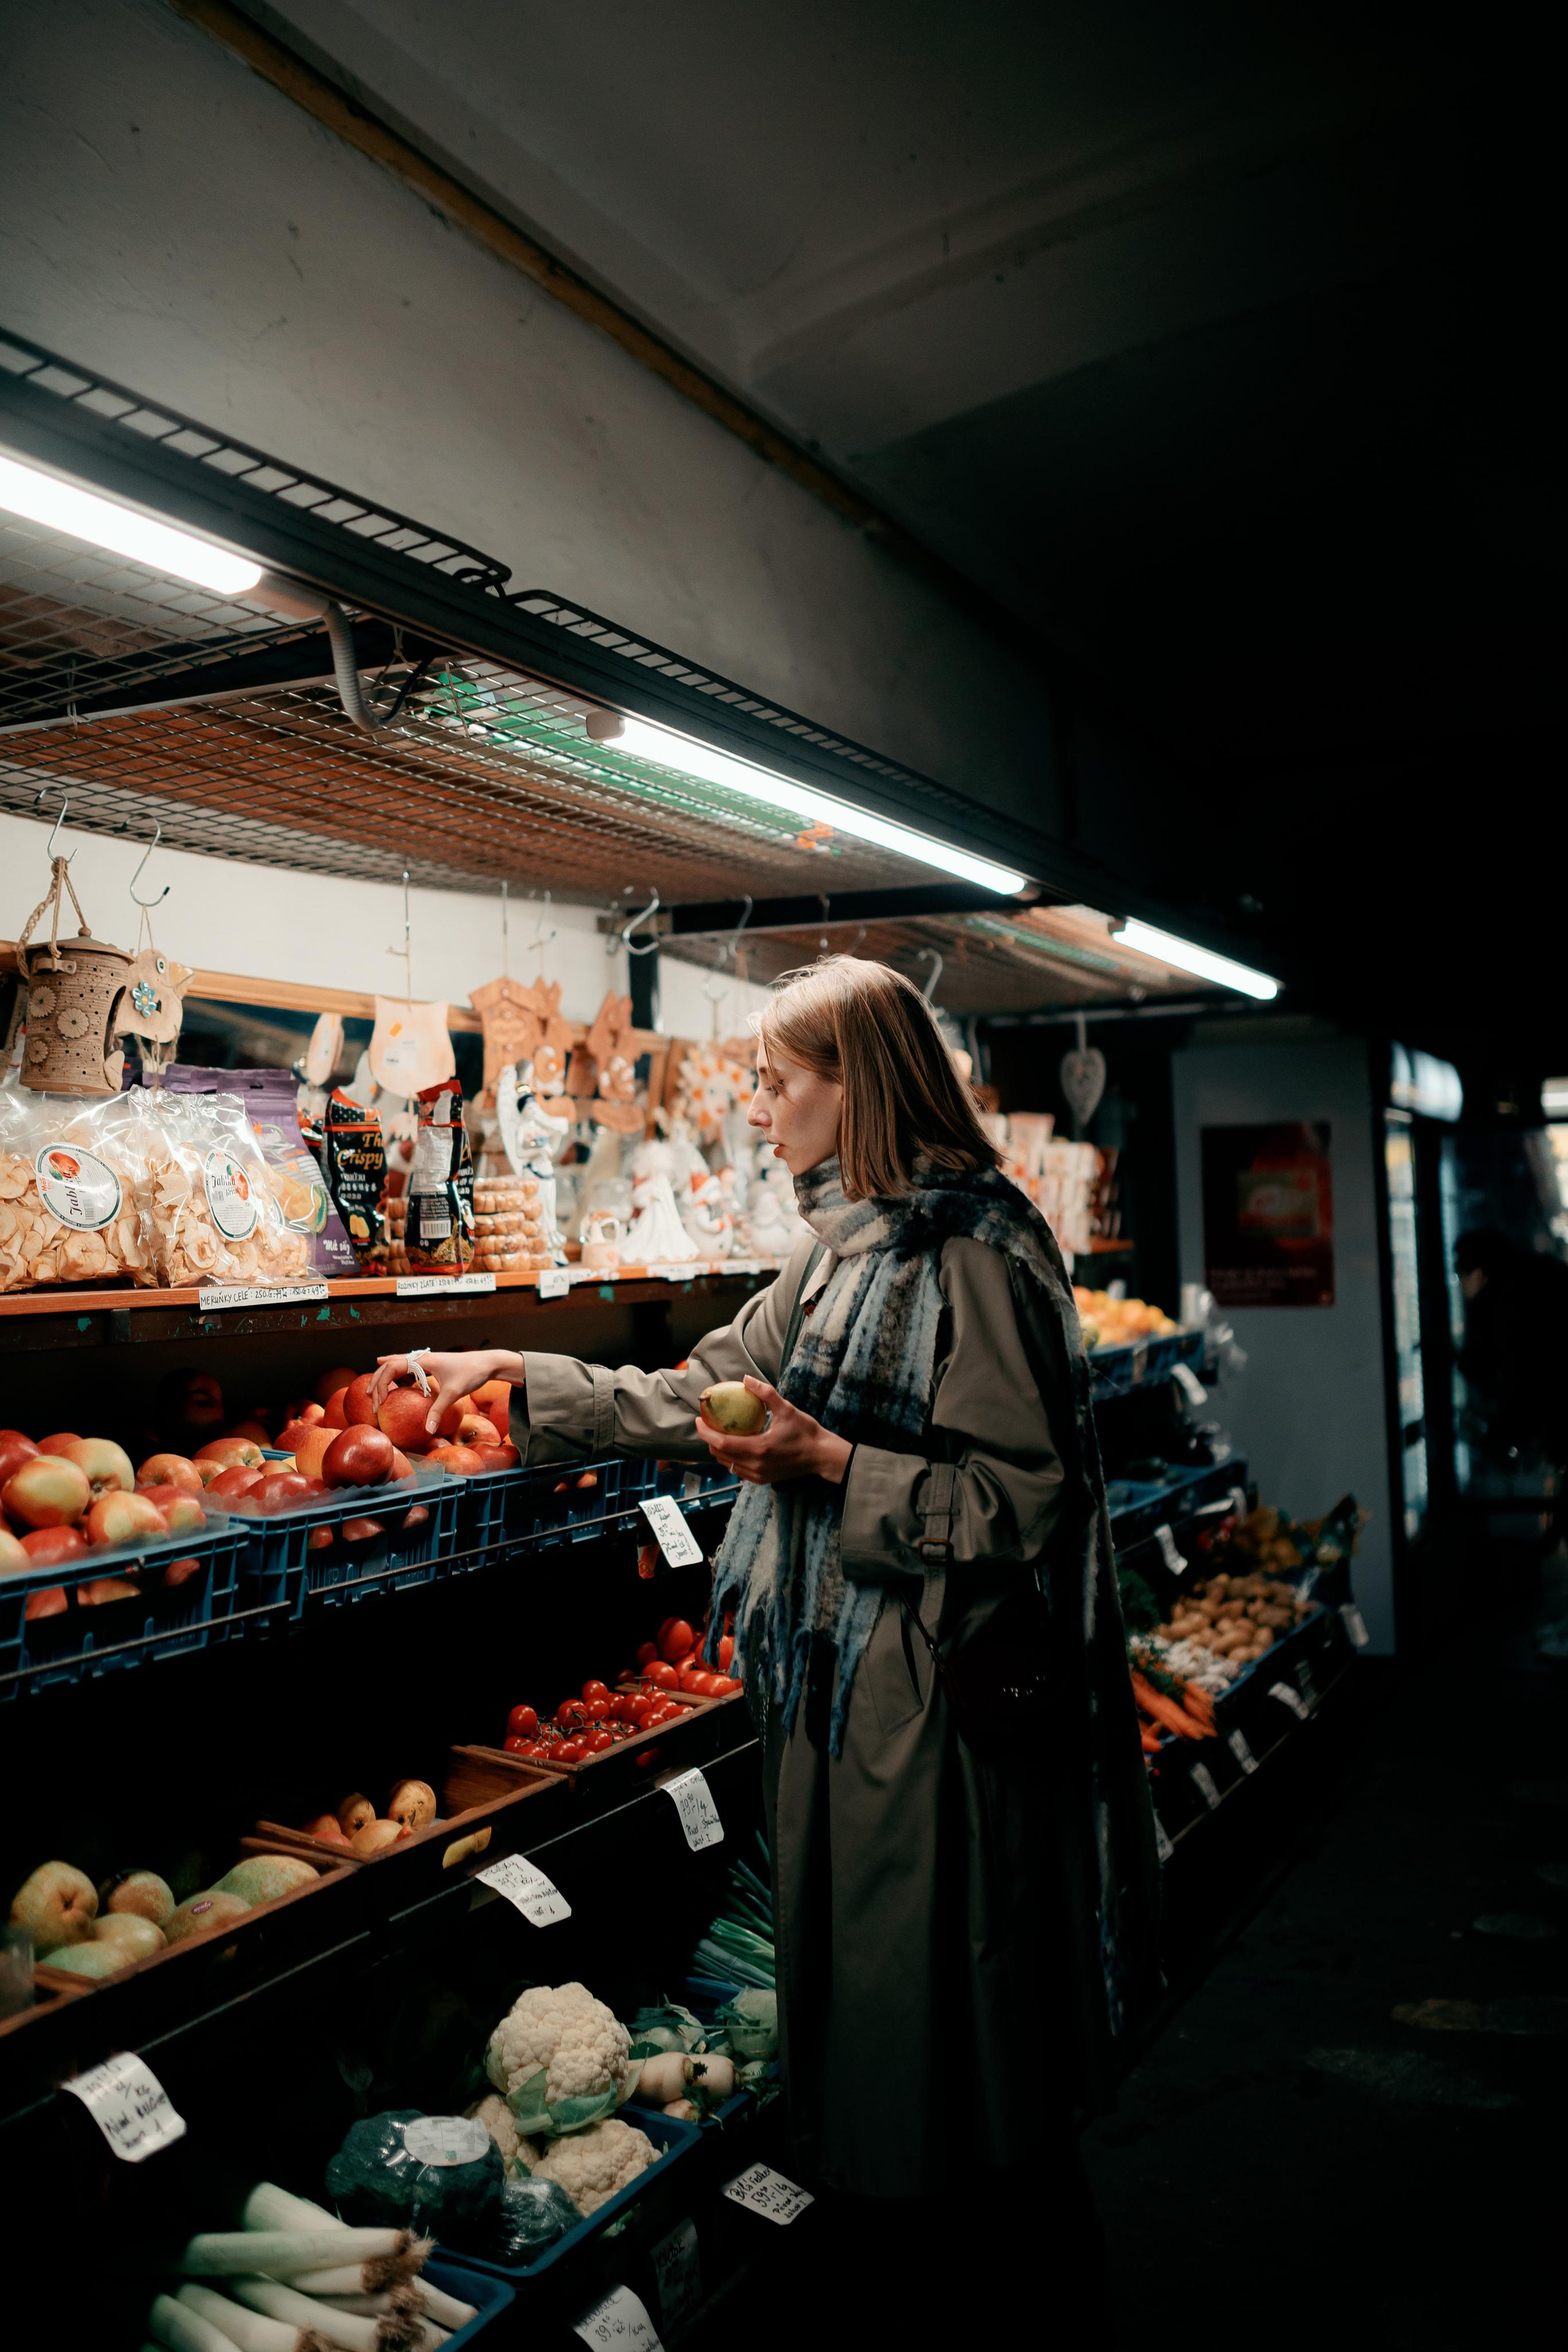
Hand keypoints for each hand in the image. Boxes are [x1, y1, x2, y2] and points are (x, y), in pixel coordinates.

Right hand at [370, 1348, 521, 1439]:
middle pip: (391, 1365)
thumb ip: (439, 1410)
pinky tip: (389, 1370)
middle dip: (378, 1381)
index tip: (379, 1402)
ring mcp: (426, 1359)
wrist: (488, 1363)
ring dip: (384, 1374)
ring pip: (397, 1363)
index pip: (392, 1368)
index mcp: (423, 1360)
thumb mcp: (454, 1393)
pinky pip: (406, 1364)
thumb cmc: (471, 1374)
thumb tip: (427, 1429)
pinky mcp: (431, 1364)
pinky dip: (394, 1369)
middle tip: (369, 1398)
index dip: (381, 1385)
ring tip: (372, 1388)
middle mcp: (422, 1357)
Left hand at [696, 1376, 850, 1486]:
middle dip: (709, 1439)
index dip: (706, 1432)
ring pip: (727, 1464)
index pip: (722, 1443)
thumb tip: (746, 1379)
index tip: (698, 1419)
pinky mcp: (762, 1479)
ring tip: (718, 1433)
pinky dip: (731, 1459)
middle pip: (720, 1455)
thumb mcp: (787, 1409)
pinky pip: (737, 1470)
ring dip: (719, 1450)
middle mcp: (756, 1465)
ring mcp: (758, 1475)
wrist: (821, 1456)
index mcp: (759, 1448)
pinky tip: (734, 1446)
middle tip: (707, 1424)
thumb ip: (765, 1394)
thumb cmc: (806, 1432)